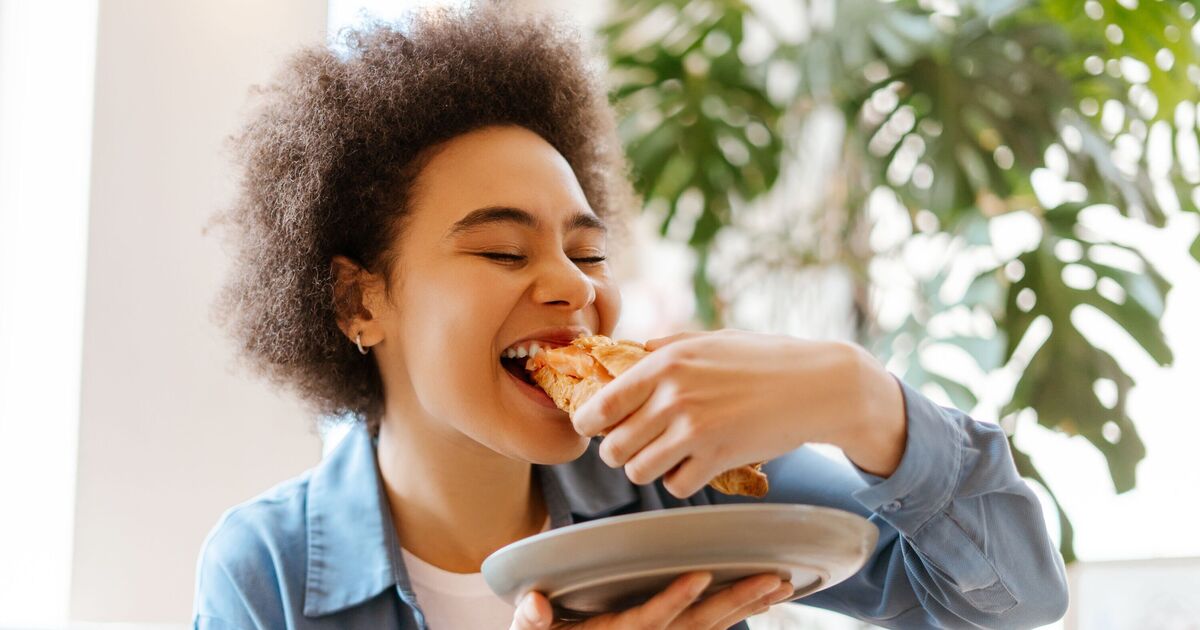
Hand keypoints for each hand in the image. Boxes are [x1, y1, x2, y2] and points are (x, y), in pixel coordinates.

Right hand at [508, 571, 794, 629]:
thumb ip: (531, 620)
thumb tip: (535, 603)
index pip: (649, 618)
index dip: (674, 599)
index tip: (700, 575)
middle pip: (696, 625)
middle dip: (735, 601)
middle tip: (772, 578)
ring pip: (710, 627)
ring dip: (746, 605)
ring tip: (780, 584)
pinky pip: (708, 628)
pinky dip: (736, 612)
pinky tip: (762, 598)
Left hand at [570, 329, 906, 496]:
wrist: (817, 385)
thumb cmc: (765, 358)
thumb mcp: (711, 339)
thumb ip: (667, 346)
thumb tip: (633, 349)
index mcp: (664, 363)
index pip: (599, 406)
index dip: (589, 424)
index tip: (597, 428)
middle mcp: (673, 397)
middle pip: (614, 448)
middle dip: (621, 451)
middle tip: (638, 444)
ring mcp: (695, 431)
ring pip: (639, 472)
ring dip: (649, 468)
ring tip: (668, 455)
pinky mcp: (719, 459)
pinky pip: (676, 486)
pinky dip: (681, 481)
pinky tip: (696, 464)